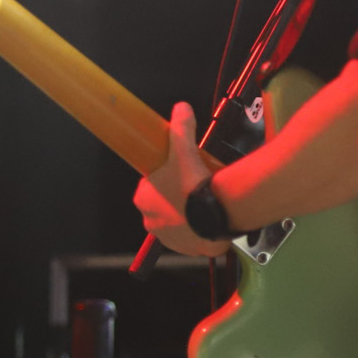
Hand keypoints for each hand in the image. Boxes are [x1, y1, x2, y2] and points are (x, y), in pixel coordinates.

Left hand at [133, 101, 231, 257]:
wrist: (215, 214)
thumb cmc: (192, 184)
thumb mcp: (185, 151)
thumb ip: (180, 128)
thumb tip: (181, 107)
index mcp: (143, 198)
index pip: (150, 186)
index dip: (166, 179)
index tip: (181, 174)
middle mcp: (150, 221)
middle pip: (164, 205)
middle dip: (177, 198)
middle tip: (197, 187)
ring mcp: (168, 239)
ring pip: (178, 223)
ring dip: (188, 215)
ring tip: (206, 203)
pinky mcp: (187, 250)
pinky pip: (192, 238)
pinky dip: (200, 230)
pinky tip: (212, 219)